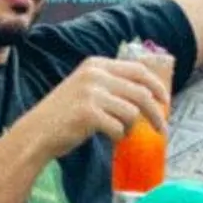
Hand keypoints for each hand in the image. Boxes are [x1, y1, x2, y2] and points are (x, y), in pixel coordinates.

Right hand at [24, 53, 170, 160]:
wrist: (36, 133)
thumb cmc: (63, 116)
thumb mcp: (85, 88)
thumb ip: (110, 86)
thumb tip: (146, 96)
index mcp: (96, 65)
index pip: (138, 70)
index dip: (157, 86)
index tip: (165, 101)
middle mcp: (94, 74)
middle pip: (141, 92)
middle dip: (156, 112)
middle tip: (162, 128)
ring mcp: (91, 93)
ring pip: (132, 112)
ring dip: (132, 127)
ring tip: (122, 133)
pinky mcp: (89, 114)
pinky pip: (119, 127)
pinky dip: (119, 136)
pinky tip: (111, 138)